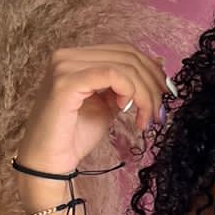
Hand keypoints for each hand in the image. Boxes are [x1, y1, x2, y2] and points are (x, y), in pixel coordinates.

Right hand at [16, 44, 174, 177]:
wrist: (48, 162)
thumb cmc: (75, 136)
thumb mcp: (110, 104)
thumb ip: (128, 84)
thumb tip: (158, 64)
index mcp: (77, 57)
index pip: (124, 51)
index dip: (150, 69)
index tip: (165, 93)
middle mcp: (67, 56)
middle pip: (128, 56)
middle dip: (152, 84)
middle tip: (159, 112)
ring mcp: (64, 67)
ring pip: (124, 66)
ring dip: (144, 93)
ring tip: (146, 118)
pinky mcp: (65, 83)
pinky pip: (110, 74)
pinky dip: (129, 91)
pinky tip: (127, 109)